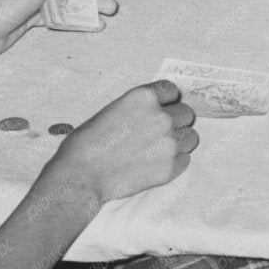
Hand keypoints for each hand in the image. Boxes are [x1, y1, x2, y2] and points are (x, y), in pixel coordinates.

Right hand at [48, 81, 198, 204]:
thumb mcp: (111, 112)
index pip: (172, 90)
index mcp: (144, 97)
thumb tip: (153, 112)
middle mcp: (162, 116)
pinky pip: (184, 160)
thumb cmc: (85, 145)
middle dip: (174, 122)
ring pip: (190, 137)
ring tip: (157, 151)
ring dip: (178, 142)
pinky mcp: (170, 167)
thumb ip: (138, 109)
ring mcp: (168, 142)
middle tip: (157, 134)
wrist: (78, 178)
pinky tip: (155, 166)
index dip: (166, 101)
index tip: (160, 110)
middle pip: (186, 113)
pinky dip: (174, 163)